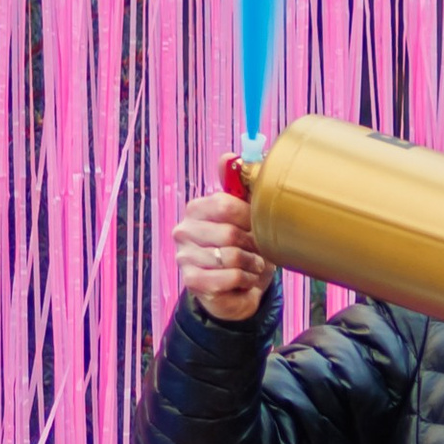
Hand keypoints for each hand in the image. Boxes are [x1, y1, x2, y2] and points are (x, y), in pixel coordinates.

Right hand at [172, 174, 270, 323]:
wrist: (239, 287)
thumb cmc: (244, 246)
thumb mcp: (246, 214)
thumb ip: (239, 185)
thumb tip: (229, 156)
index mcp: (196, 208)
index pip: (225, 205)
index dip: (249, 217)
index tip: (258, 225)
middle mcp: (184, 230)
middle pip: (229, 234)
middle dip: (254, 245)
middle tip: (259, 251)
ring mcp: (185, 257)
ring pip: (231, 258)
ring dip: (252, 265)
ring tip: (254, 266)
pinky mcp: (192, 281)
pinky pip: (228, 278)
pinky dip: (245, 280)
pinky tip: (246, 279)